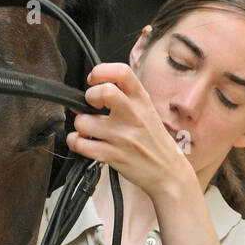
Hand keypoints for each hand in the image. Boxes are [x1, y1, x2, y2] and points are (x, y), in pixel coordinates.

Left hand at [68, 63, 192, 201]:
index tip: (94, 79)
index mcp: (142, 101)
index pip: (122, 72)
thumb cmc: (155, 143)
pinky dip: (75, 142)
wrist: (169, 173)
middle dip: (88, 96)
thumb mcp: (148, 112)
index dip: (101, 71)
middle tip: (90, 106)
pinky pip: (81, 144)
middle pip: (104, 92)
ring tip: (86, 129)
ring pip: (84, 121)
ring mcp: (122, 137)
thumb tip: (96, 90)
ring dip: (79, 125)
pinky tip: (83, 142)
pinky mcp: (113, 156)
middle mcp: (133, 116)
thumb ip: (126, 98)